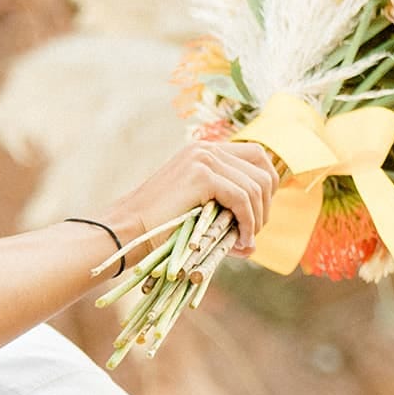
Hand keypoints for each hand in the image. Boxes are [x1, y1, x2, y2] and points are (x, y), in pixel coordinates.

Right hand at [104, 138, 279, 258]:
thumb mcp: (197, 216)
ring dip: (258, 218)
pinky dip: (248, 221)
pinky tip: (241, 240)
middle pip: (263, 168)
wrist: (126, 231)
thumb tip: (253, 245)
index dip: (266, 186)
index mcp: (204, 152)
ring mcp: (204, 158)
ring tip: (245, 242)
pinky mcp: (201, 175)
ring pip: (255, 185)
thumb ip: (224, 219)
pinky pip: (242, 197)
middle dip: (266, 205)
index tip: (258, 217)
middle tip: (253, 234)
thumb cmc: (155, 230)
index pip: (256, 156)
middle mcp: (206, 149)